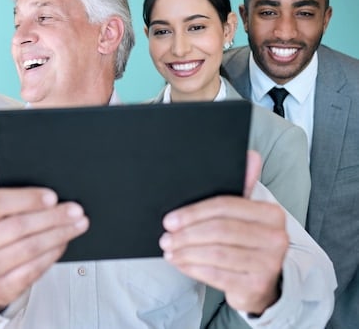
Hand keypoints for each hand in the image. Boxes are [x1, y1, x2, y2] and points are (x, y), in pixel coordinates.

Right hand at [0, 175, 88, 310]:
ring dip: (59, 234)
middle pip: (17, 227)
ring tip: (78, 224)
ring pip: (29, 248)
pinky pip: (33, 268)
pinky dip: (53, 253)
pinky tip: (64, 242)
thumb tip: (24, 177)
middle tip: (76, 210)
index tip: (53, 196)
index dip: (26, 199)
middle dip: (52, 217)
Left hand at [159, 151, 287, 314]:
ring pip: (216, 253)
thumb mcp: (242, 216)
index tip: (169, 220)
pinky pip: (217, 274)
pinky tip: (181, 263)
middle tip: (166, 238)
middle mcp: (276, 237)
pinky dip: (193, 268)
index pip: (225, 206)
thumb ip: (242, 188)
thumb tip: (250, 155)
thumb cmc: (244, 244)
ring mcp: (269, 263)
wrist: (260, 283)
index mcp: (271, 213)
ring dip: (186, 252)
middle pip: (219, 230)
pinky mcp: (258, 285)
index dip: (193, 213)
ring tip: (170, 251)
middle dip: (186, 234)